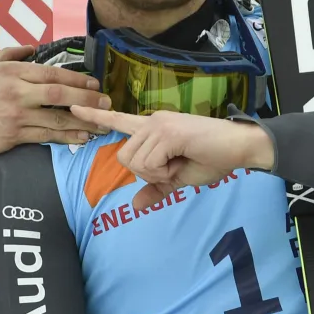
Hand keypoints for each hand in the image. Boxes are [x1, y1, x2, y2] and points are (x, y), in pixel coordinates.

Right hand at [0, 46, 111, 157]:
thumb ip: (12, 53)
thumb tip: (32, 48)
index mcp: (13, 73)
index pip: (51, 74)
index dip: (76, 79)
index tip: (94, 84)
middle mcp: (18, 92)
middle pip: (58, 94)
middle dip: (86, 99)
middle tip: (106, 103)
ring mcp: (18, 115)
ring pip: (55, 118)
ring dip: (82, 121)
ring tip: (101, 124)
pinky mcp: (15, 135)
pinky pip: (46, 135)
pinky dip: (65, 137)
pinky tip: (81, 138)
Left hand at [69, 106, 275, 210]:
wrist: (239, 148)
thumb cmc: (212, 159)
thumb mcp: (178, 179)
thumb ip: (156, 188)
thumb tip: (135, 205)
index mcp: (153, 129)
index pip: (118, 120)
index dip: (95, 117)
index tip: (74, 108)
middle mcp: (152, 121)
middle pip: (124, 157)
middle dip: (147, 173)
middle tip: (173, 168)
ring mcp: (158, 124)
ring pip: (135, 162)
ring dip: (158, 172)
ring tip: (180, 162)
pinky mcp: (166, 132)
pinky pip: (149, 164)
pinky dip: (165, 171)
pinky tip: (182, 160)